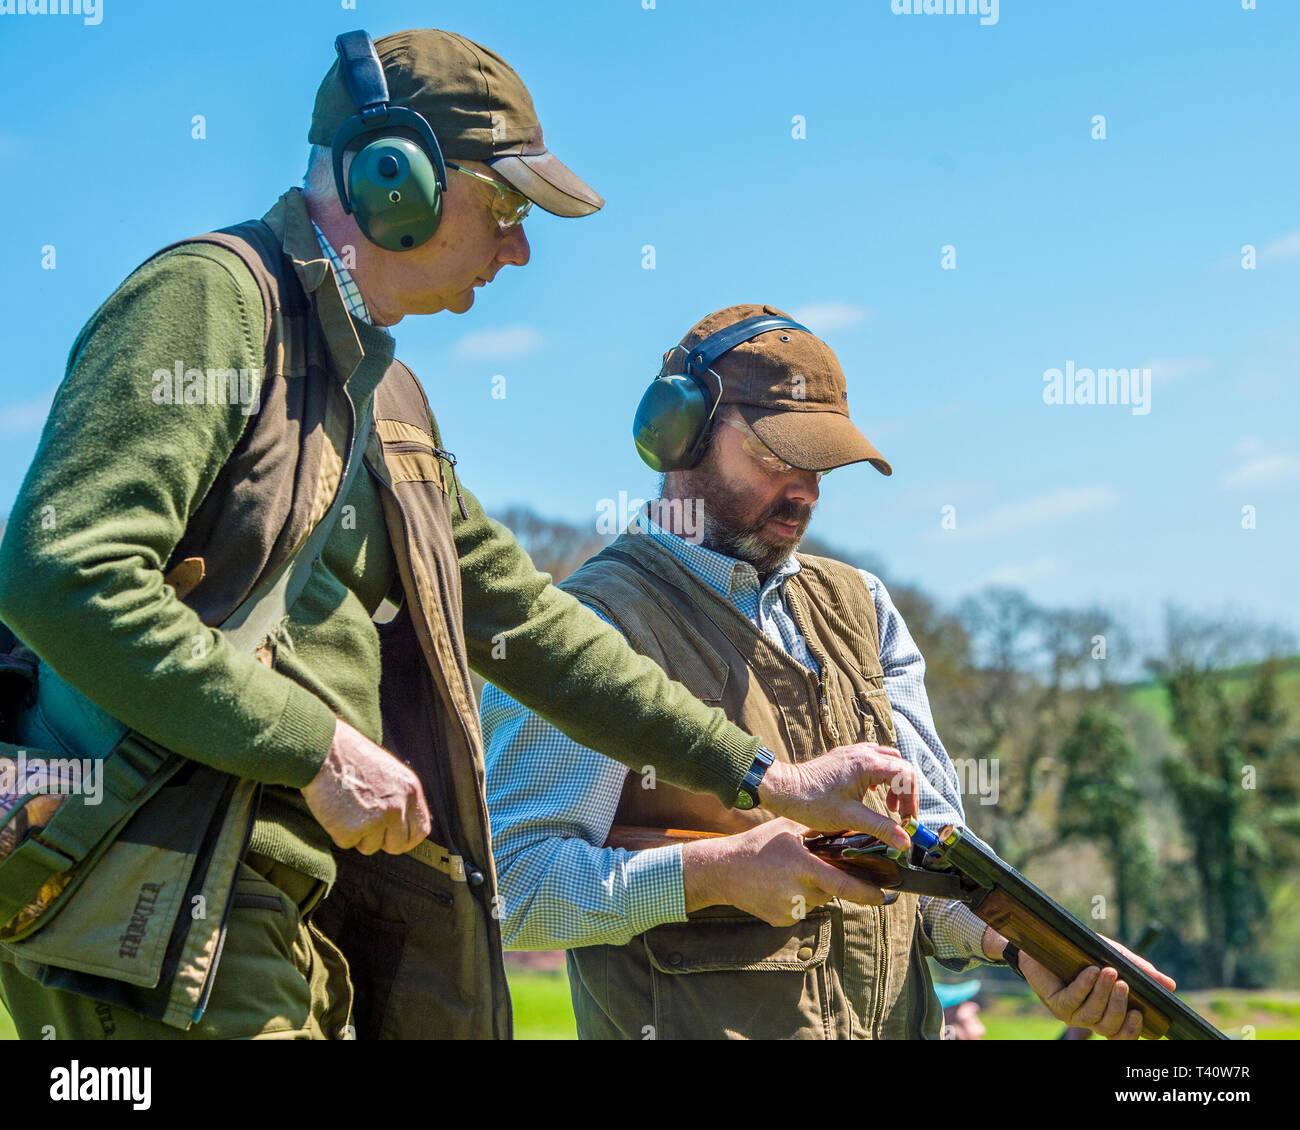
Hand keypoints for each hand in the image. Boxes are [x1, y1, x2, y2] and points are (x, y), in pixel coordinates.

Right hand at [301, 718, 431, 854]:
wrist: (324, 751)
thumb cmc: (352, 757)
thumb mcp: (390, 772)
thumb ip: (400, 798)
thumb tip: (402, 824)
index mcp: (410, 790)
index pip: (420, 830)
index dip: (406, 838)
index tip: (394, 838)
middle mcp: (398, 807)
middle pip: (397, 844)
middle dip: (381, 841)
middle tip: (365, 824)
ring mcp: (376, 819)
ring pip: (370, 847)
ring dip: (358, 835)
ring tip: (348, 808)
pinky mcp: (352, 829)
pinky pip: (347, 843)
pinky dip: (339, 832)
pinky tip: (336, 810)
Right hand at [682, 817, 890, 924]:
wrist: (722, 870)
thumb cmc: (756, 844)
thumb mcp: (787, 828)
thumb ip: (818, 831)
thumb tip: (850, 830)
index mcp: (803, 866)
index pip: (842, 884)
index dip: (866, 893)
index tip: (883, 896)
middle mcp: (797, 891)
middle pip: (829, 891)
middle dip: (828, 880)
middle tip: (812, 868)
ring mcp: (789, 909)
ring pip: (815, 901)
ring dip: (810, 889)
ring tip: (786, 874)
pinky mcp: (781, 920)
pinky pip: (800, 910)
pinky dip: (796, 899)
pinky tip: (778, 887)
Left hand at [758, 743, 916, 850]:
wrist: (783, 789)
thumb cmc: (813, 803)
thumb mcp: (850, 818)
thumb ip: (881, 828)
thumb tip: (905, 842)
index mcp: (867, 764)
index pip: (906, 775)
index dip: (911, 800)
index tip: (906, 820)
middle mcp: (863, 753)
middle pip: (900, 766)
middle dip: (905, 791)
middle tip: (898, 814)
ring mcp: (853, 753)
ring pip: (888, 761)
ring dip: (894, 782)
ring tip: (887, 805)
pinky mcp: (844, 757)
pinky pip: (873, 759)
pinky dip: (880, 776)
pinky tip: (871, 794)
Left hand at [990, 930, 1176, 1039]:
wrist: (1045, 940)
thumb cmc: (1082, 952)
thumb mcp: (1115, 957)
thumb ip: (1141, 971)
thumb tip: (1171, 985)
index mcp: (1105, 1012)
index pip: (1122, 1034)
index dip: (1132, 1030)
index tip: (1140, 1014)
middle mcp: (1089, 1017)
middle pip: (1109, 1027)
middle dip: (1118, 1006)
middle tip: (1124, 983)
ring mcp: (1071, 1012)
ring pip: (1091, 1015)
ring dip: (1102, 994)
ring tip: (1108, 972)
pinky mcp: (1054, 1002)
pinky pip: (1073, 1000)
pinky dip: (1084, 986)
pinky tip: (1091, 971)